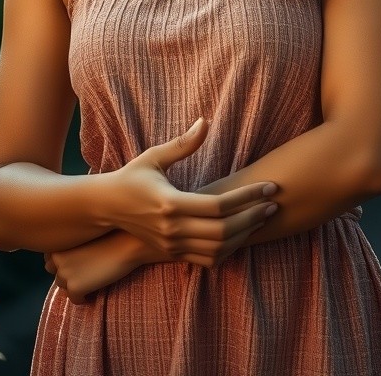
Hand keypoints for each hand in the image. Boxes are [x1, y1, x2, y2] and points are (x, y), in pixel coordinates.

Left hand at [45, 232, 142, 304]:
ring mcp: (64, 273)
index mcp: (57, 242)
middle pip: (53, 272)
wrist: (128, 244)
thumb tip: (63, 264)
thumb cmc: (111, 236)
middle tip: (83, 270)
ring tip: (90, 280)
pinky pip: (75, 299)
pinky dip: (83, 297)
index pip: (49, 257)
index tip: (76, 259)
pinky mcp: (74, 287)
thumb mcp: (84, 237)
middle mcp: (56, 258)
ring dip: (74, 284)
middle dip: (66, 271)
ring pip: (63, 286)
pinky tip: (94, 291)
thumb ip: (69, 247)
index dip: (63, 259)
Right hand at [105, 117, 278, 261]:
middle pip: (223, 231)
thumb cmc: (132, 177)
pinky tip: (242, 234)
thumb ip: (183, 143)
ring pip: (218, 249)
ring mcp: (172, 245)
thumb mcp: (154, 157)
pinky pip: (208, 259)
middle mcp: (172, 229)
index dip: (247, 197)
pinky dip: (229, 250)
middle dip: (253, 218)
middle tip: (273, 203)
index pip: (219, 206)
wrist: (107, 208)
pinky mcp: (173, 254)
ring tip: (263, 217)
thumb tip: (205, 121)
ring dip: (245, 235)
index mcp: (170, 203)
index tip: (268, 187)